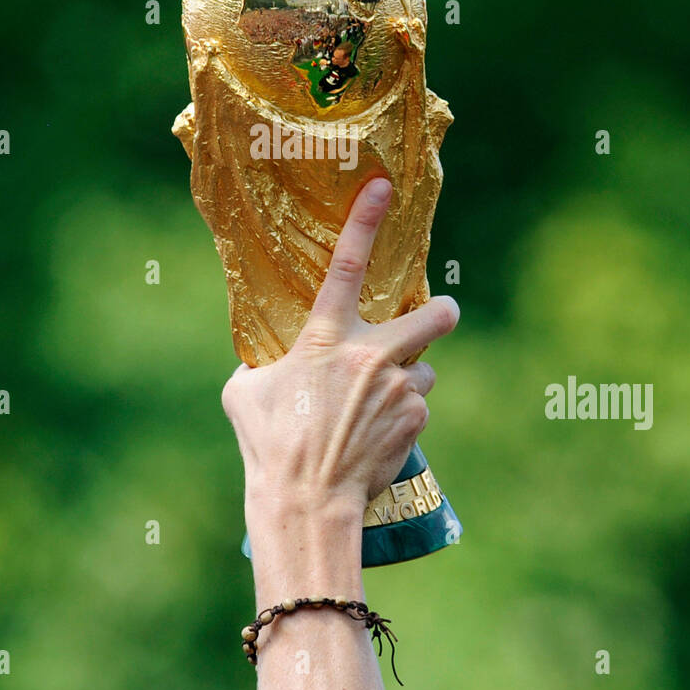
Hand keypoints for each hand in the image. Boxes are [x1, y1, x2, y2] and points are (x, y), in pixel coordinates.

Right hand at [221, 177, 459, 528]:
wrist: (307, 502)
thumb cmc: (269, 444)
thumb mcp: (246, 391)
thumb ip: (264, 362)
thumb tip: (268, 360)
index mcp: (325, 338)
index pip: (347, 265)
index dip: (366, 221)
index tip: (384, 187)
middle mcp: (371, 355)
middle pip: (435, 316)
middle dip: (443, 311)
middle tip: (438, 315)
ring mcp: (400, 389)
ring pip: (423, 371)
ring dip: (407, 381)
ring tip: (373, 407)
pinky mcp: (416, 421)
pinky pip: (418, 408)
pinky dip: (402, 416)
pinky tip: (375, 435)